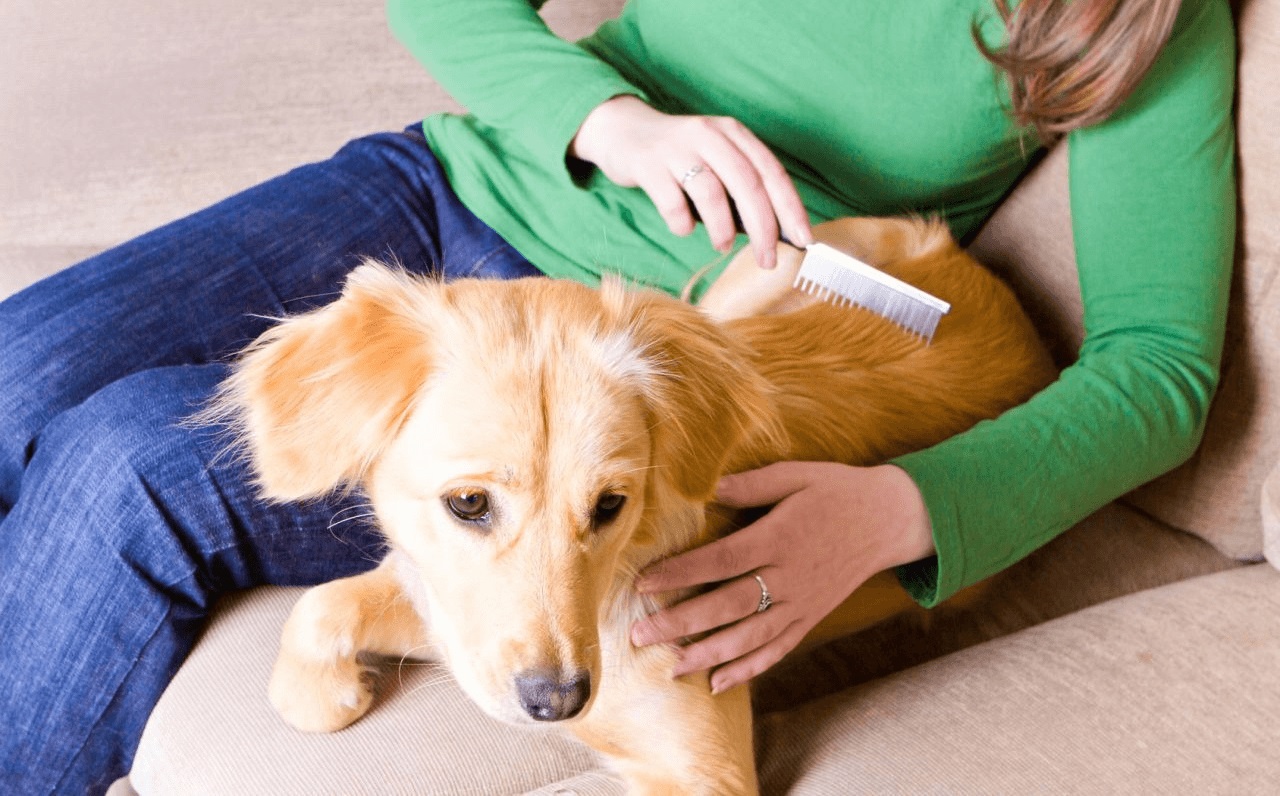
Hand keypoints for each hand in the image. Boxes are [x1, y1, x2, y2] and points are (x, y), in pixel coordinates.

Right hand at [569, 95, 812, 269]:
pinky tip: (684, 228)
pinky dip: (682, 223)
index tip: (805, 241)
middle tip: (767, 260)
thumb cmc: (679, 157)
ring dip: (722, 228)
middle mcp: (710, 135)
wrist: (623, 131)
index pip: (772, 173)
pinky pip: (672, 201)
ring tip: (722, 246)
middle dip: (763, 228)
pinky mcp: (649, 163)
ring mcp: (678, 148)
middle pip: (748, 185)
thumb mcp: (715, 160)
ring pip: (712, 193)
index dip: (791, 209)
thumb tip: (773, 235)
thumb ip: (740, 189)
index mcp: (734, 134)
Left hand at [630, 462, 933, 692]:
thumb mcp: (796, 474)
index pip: (722, 560)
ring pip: (750, 637)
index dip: (681, 573)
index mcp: (780, 538)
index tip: (644, 583)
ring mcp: (802, 603)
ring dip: (708, 655)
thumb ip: (750, 484)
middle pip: (728, 606)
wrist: (890, 518)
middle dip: (681, 623)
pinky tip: (717, 683)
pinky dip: (748, 669)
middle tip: (640, 634)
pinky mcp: (811, 617)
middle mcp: (789, 577)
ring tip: (670, 666)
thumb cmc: (836, 490)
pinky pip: (777, 649)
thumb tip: (706, 486)